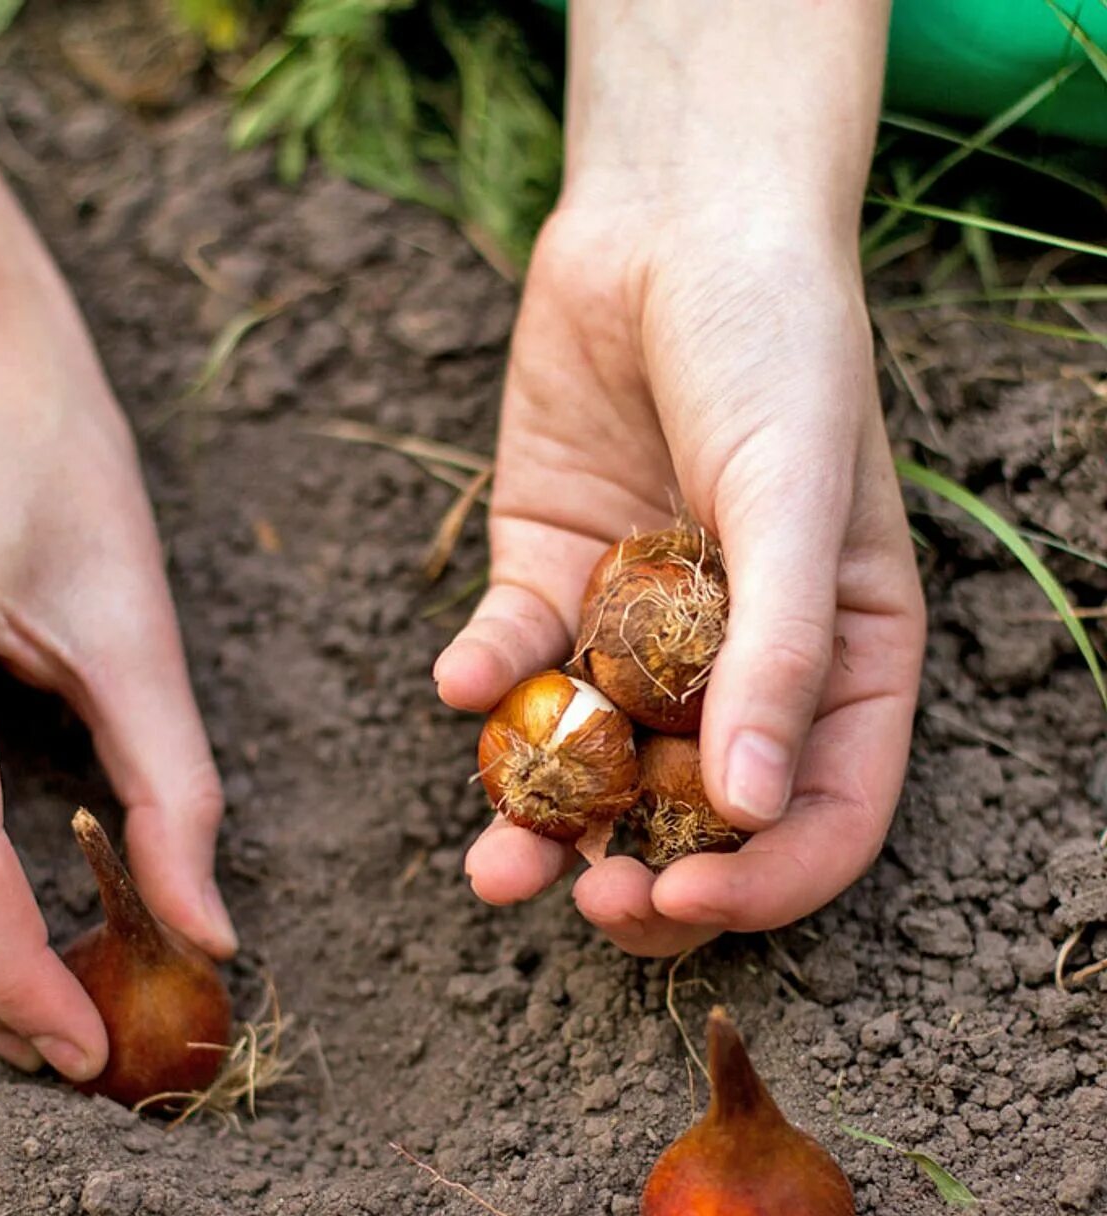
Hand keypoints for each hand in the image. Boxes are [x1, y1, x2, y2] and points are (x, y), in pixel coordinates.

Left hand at [434, 208, 924, 955]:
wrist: (670, 225)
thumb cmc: (775, 346)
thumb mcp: (801, 497)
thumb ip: (783, 653)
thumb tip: (752, 810)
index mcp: (838, 660)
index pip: (820, 815)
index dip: (762, 882)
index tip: (687, 903)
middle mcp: (736, 663)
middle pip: (693, 815)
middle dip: (638, 876)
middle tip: (583, 904)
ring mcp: (634, 631)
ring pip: (590, 763)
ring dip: (539, 822)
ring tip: (495, 866)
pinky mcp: (546, 581)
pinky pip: (514, 660)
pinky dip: (486, 680)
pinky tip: (462, 680)